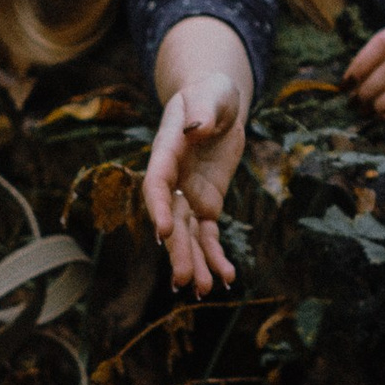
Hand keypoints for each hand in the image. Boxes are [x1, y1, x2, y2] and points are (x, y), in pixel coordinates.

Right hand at [143, 67, 246, 294]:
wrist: (218, 103)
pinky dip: (216, 255)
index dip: (159, 208)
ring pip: (188, 235)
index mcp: (167, 153)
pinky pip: (209, 234)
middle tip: (182, 280)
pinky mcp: (206, 204)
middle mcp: (172, 180)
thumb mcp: (211, 94)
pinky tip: (227, 278)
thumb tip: (197, 128)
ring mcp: (188, 195)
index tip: (164, 233)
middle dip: (177, 251)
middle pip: (171, 220)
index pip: (157, 184)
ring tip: (202, 291)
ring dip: (194, 262)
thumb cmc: (210, 94)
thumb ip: (203, 111)